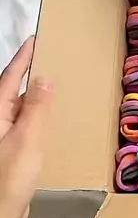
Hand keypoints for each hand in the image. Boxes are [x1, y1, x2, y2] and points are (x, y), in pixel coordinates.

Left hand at [0, 38, 51, 217]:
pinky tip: (47, 121)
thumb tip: (44, 77)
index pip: (10, 77)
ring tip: (52, 84)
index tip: (35, 39)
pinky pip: (21, 128)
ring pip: (16, 110)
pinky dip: (35, 118)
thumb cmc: (9, 178)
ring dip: (33, 97)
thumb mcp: (28, 139)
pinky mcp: (6, 156)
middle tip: (48, 58)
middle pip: (11, 91)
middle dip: (28, 74)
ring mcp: (0, 140)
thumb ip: (37, 108)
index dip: (23, 58)